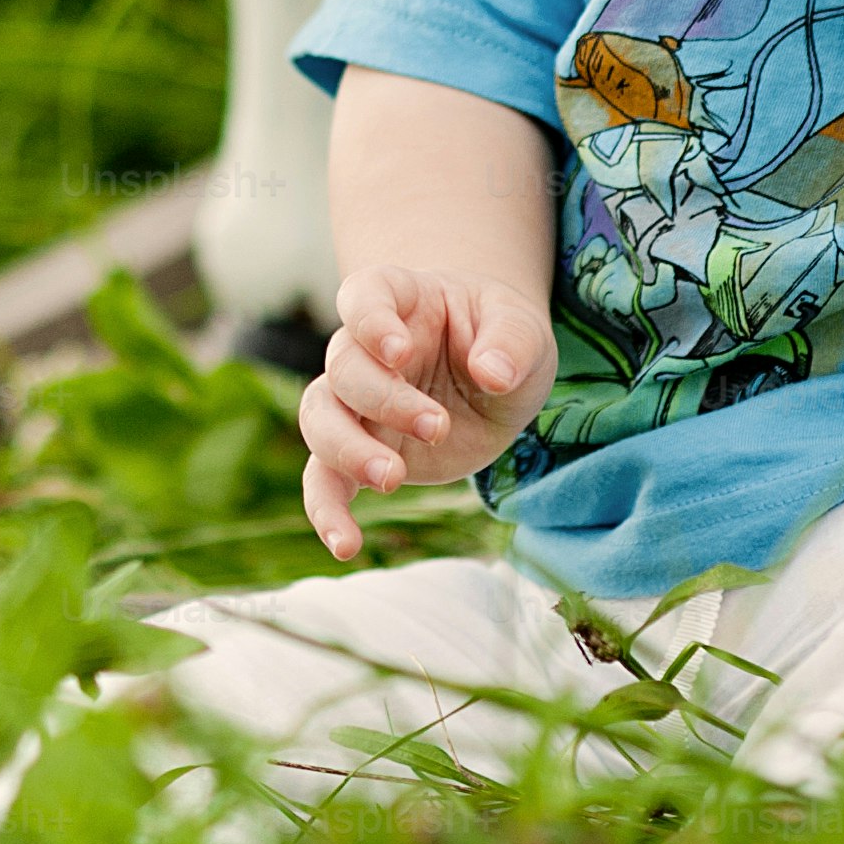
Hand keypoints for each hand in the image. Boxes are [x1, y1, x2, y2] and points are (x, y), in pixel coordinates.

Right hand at [299, 266, 554, 559]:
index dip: (370, 320)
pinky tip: (346, 546)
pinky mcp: (360, 452)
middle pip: (344, 367)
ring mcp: (356, 402)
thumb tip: (493, 373)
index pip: (364, 296)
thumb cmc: (502, 337)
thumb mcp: (523, 329)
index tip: (398, 350)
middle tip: (437, 426)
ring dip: (347, 451)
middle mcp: (364, 349)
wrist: (494, 374)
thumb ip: (509, 343)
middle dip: (384, 400)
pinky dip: (327, 511)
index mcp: (400, 299)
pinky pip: (324, 479)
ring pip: (320, 420)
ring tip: (394, 480)